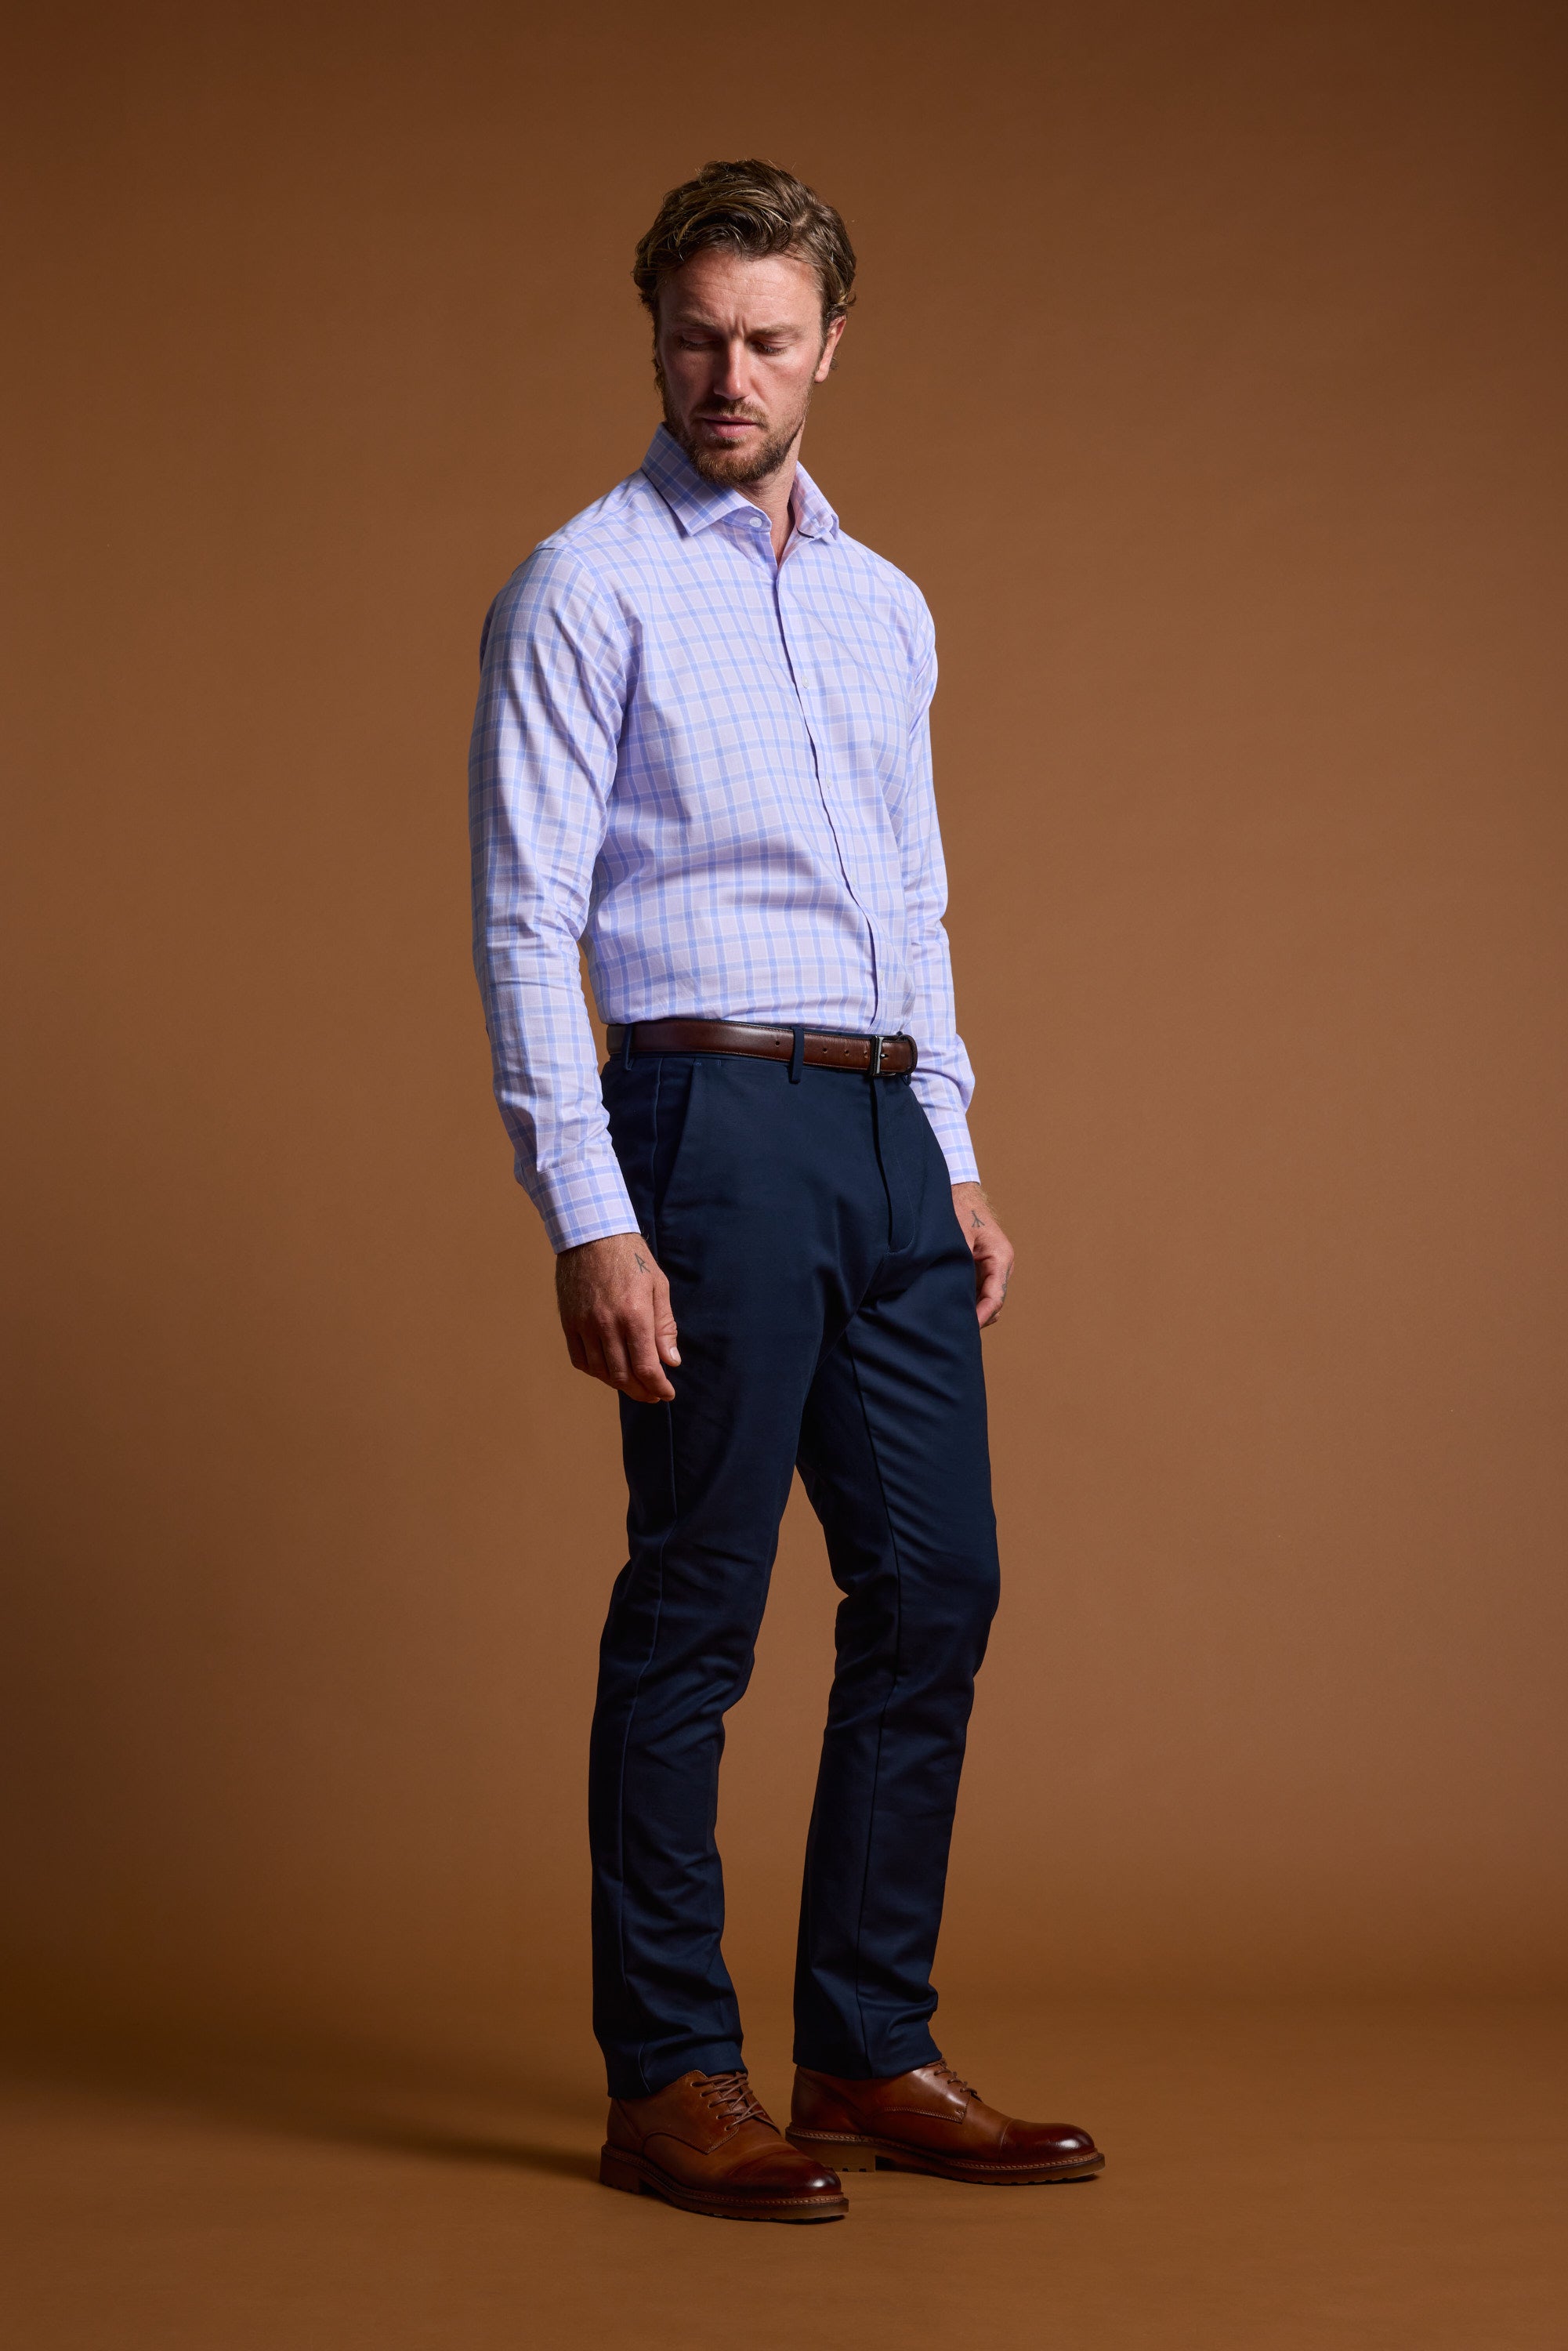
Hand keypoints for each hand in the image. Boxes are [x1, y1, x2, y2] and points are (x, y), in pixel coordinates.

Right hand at [556, 1233, 680, 1401]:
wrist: (591, 1233)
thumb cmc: (631, 1257)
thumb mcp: (658, 1286)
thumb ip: (665, 1326)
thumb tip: (671, 1361)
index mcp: (634, 1314)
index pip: (646, 1367)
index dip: (658, 1387)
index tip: (667, 1394)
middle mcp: (607, 1323)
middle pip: (623, 1375)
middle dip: (641, 1391)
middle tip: (653, 1394)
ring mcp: (584, 1324)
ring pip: (600, 1371)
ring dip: (618, 1384)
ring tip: (633, 1384)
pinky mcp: (568, 1322)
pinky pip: (579, 1359)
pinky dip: (595, 1371)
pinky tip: (608, 1370)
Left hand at [951, 1182, 1013, 1328]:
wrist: (958, 1192)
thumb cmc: (959, 1209)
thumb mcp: (957, 1237)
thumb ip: (959, 1264)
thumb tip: (952, 1293)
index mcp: (1001, 1257)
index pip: (995, 1298)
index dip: (980, 1317)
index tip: (965, 1329)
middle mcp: (1000, 1266)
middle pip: (992, 1304)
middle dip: (975, 1318)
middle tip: (951, 1330)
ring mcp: (991, 1268)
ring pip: (985, 1300)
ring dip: (970, 1310)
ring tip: (947, 1322)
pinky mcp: (980, 1269)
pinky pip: (977, 1292)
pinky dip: (966, 1301)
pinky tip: (947, 1306)